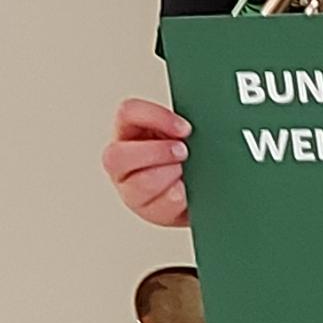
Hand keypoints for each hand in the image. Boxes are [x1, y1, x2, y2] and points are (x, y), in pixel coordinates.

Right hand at [104, 98, 189, 226]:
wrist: (204, 187)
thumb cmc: (189, 152)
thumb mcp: (184, 132)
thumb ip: (181, 126)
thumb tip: (195, 129)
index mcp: (129, 129)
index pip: (128, 112)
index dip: (156, 117)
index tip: (185, 129)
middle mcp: (122, 160)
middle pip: (118, 155)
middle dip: (157, 153)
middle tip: (184, 152)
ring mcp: (130, 188)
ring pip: (141, 184)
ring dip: (172, 176)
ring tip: (188, 173)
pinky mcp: (148, 210)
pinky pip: (162, 207)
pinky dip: (182, 198)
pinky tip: (190, 191)